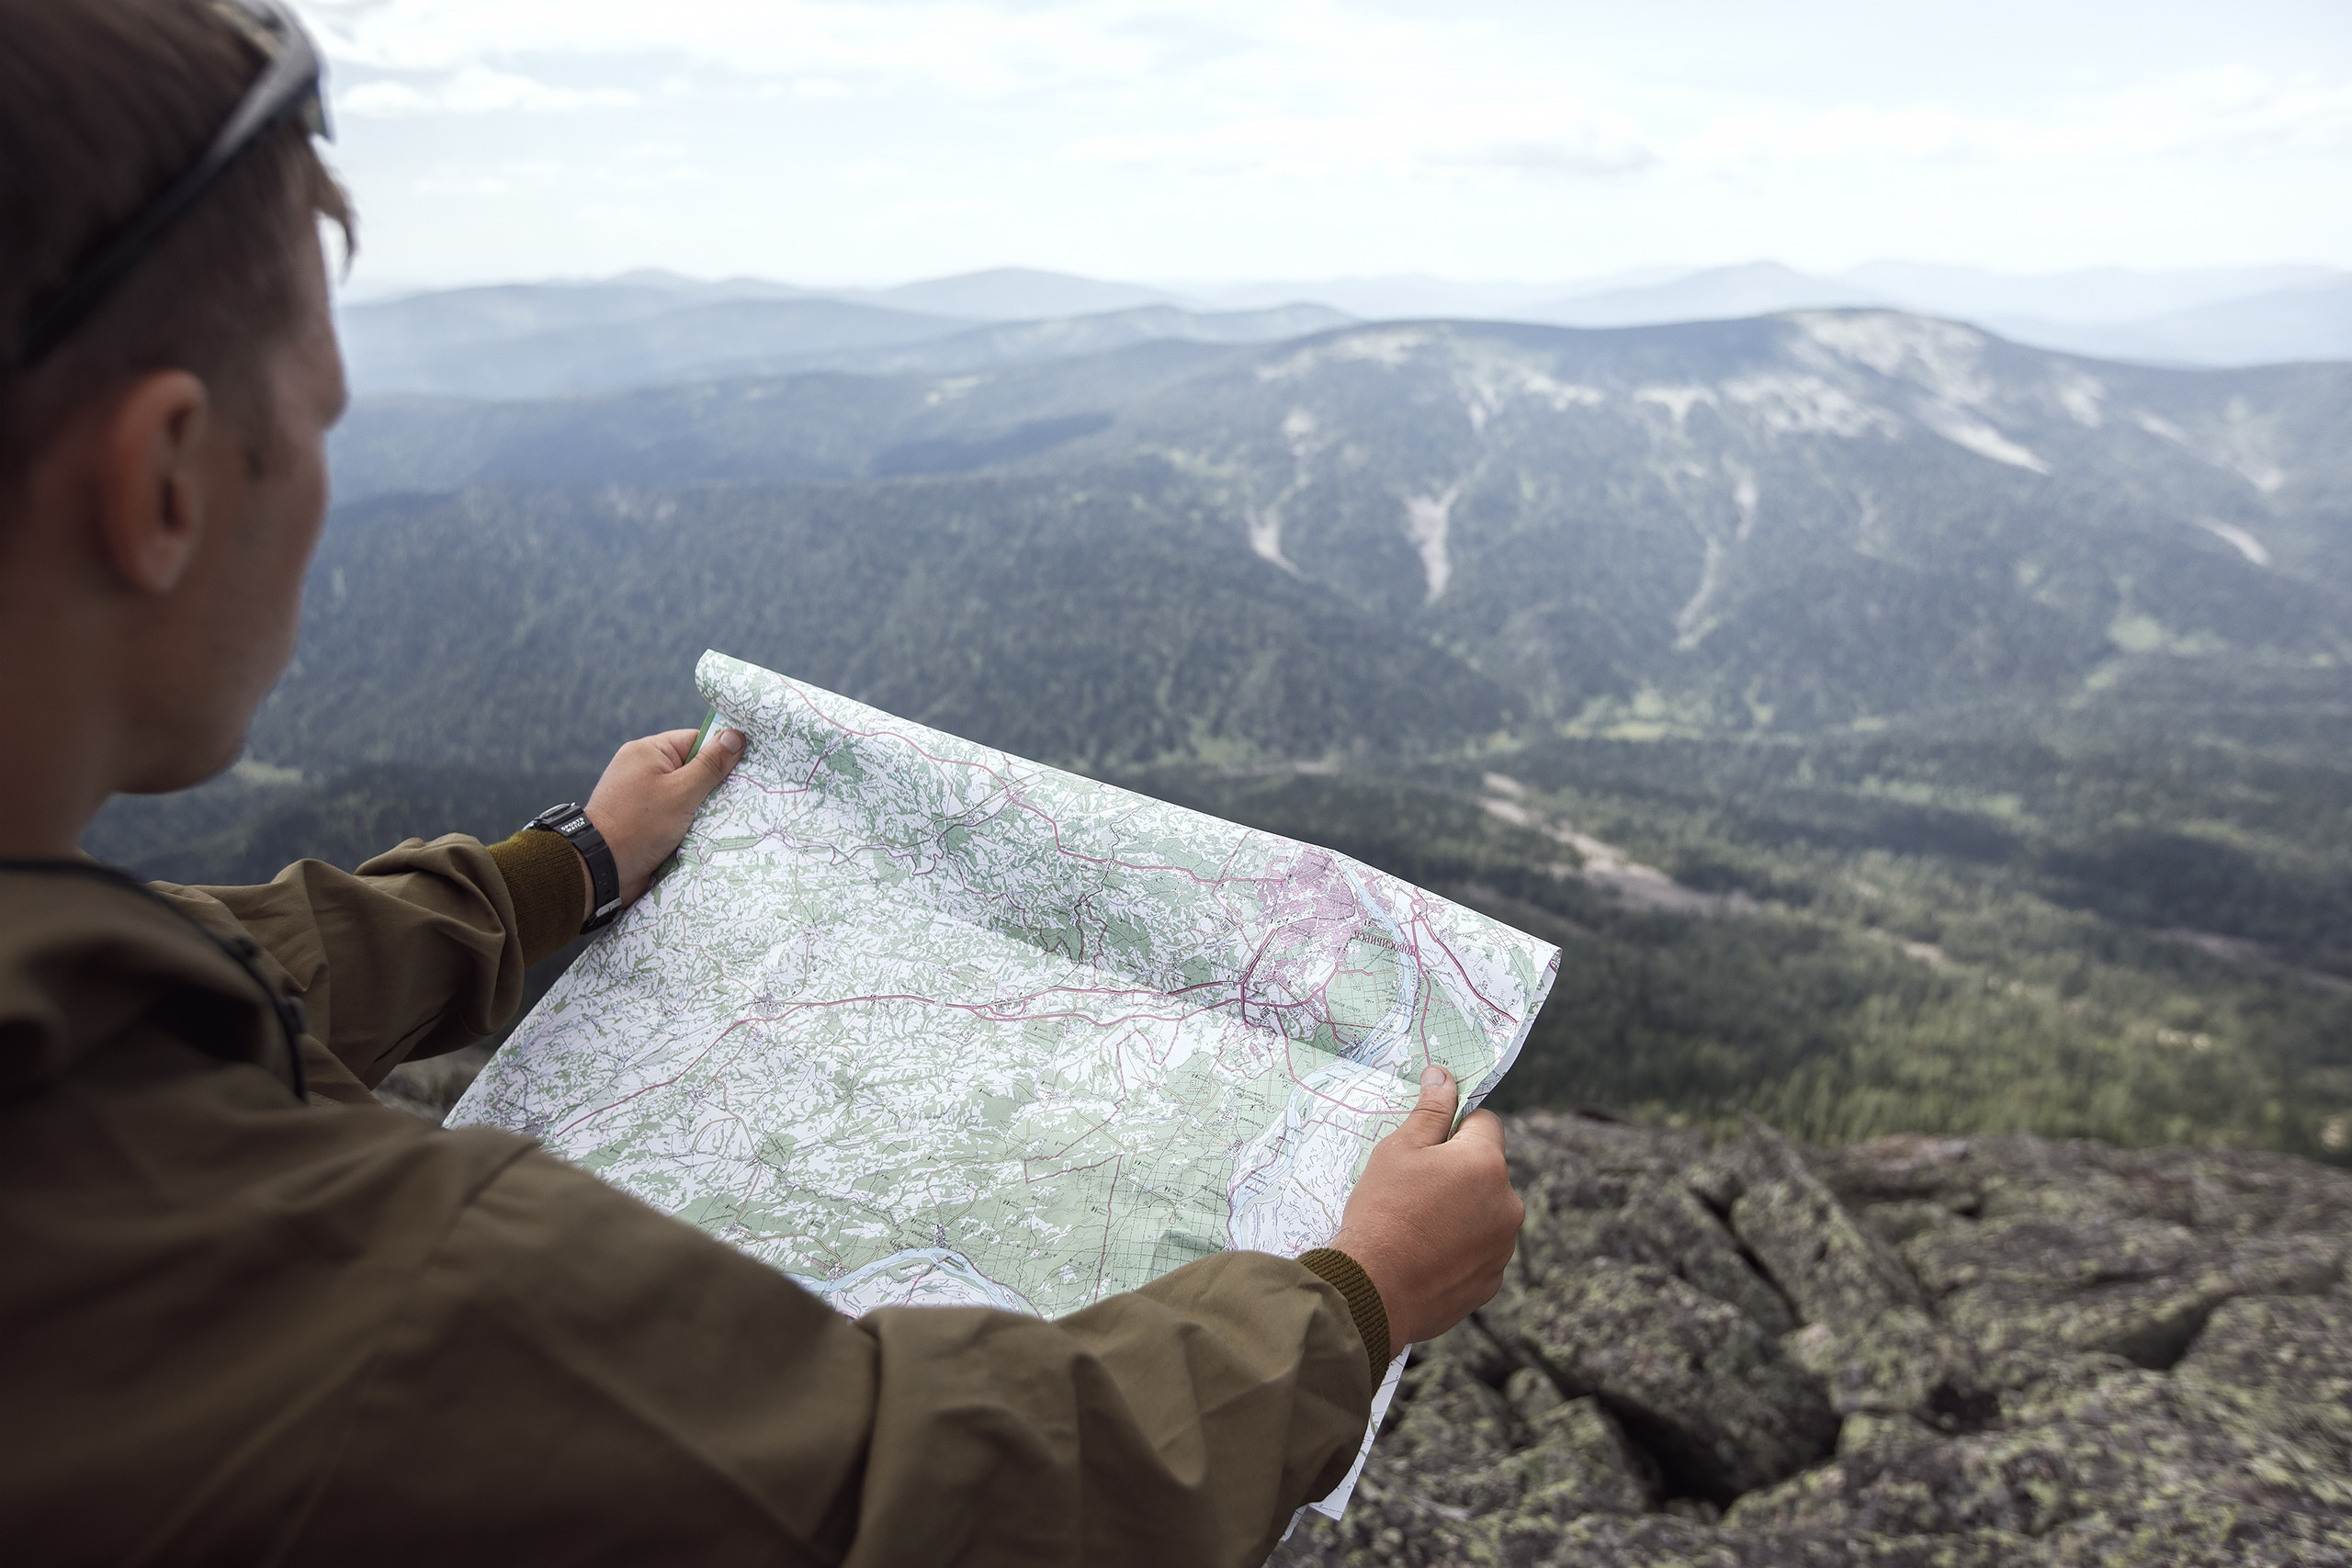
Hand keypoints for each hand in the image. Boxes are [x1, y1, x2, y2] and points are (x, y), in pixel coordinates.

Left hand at [578, 727, 745, 916]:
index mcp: (648, 752)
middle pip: (692, 769)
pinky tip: (707, 833)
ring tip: (726, 818)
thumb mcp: (682, 792)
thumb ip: (710, 765)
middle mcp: (643, 769)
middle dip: (714, 785)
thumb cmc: (640, 825)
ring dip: (703, 809)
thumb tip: (736, 735)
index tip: (747, 768)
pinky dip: (690, 824)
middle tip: (740, 797)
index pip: (695, 740)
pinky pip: (675, 814)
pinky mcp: (644, 821)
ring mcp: (642, 796)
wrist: (600, 869)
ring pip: (686, 795)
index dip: (721, 753)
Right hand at [1325, 1066, 1523, 1357]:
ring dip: (1461, 1211)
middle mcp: (1508, 1204)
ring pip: (1485, 1212)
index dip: (1455, 1126)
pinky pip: (1479, 1251)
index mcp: (1487, 1163)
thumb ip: (1430, 1111)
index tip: (1426, 1144)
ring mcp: (1503, 1247)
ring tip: (1416, 1226)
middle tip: (1413, 1188)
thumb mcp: (1398, 1150)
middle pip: (1487, 1170)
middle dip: (1458, 1171)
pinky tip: (1424, 1255)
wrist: (1373, 1291)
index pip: (1485, 1122)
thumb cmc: (1382, 1211)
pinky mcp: (1492, 1281)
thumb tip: (1444, 1075)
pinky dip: (1459, 1248)